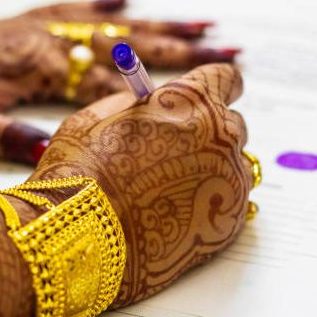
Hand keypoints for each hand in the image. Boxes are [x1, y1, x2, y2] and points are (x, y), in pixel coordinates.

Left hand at [0, 0, 238, 163]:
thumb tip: (49, 148)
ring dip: (161, 24)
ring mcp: (44, 24)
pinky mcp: (36, 20)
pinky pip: (81, 6)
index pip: (105, 80)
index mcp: (35, 62)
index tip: (195, 97)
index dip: (150, 91)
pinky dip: (111, 0)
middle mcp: (48, 35)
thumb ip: (4, 135)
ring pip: (114, 22)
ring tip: (205, 25)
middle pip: (127, 43)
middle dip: (181, 50)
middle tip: (227, 51)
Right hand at [31, 63, 252, 305]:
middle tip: (175, 150)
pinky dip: (209, 202)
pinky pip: (231, 201)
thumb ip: (135, 104)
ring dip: (211, 168)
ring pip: (234, 165)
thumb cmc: (83, 173)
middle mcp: (221, 135)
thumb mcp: (97, 119)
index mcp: (191, 100)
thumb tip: (150, 104)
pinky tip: (175, 212)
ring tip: (170, 189)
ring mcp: (231, 180)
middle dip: (209, 131)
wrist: (85, 237)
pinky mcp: (232, 221)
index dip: (216, 86)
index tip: (208, 97)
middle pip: (233, 123)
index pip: (227, 78)